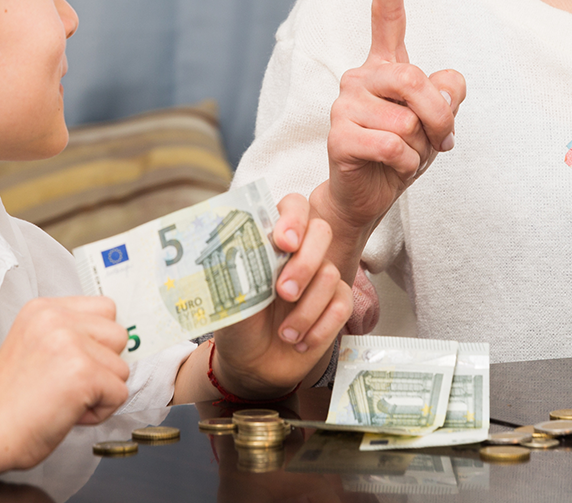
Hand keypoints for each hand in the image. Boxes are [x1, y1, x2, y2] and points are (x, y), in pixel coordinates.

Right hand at [0, 296, 129, 469]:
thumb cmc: (6, 401)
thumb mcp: (33, 344)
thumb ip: (67, 335)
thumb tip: (108, 345)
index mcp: (44, 309)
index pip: (105, 309)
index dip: (98, 342)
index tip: (78, 362)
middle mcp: (57, 319)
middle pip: (118, 334)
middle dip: (103, 364)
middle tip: (69, 385)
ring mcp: (71, 343)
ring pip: (121, 367)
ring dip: (101, 390)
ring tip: (66, 400)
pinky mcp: (82, 373)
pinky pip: (119, 393)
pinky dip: (101, 411)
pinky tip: (70, 414)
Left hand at [209, 194, 351, 398]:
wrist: (252, 366)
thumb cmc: (238, 323)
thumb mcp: (228, 295)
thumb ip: (236, 269)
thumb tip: (236, 242)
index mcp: (272, 239)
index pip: (293, 206)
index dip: (293, 218)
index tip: (284, 242)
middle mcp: (300, 252)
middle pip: (321, 231)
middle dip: (304, 264)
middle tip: (284, 293)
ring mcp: (321, 276)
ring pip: (331, 274)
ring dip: (306, 309)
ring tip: (284, 333)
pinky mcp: (336, 303)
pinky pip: (343, 304)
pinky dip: (321, 327)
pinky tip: (300, 341)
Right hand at [314, 0, 463, 238]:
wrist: (368, 197)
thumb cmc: (402, 153)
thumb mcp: (437, 123)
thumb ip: (447, 95)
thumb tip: (444, 85)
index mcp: (384, 66)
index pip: (387, 16)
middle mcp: (359, 76)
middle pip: (416, 81)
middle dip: (439, 118)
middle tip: (438, 141)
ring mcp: (344, 103)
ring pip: (408, 119)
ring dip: (421, 148)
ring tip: (404, 156)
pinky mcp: (338, 134)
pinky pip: (393, 144)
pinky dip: (405, 164)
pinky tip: (391, 167)